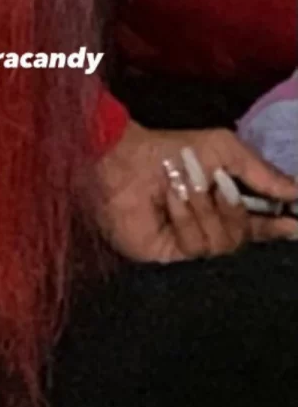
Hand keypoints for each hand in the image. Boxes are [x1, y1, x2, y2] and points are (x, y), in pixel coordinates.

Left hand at [80, 120, 297, 263]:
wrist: (124, 159)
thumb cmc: (172, 150)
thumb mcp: (224, 150)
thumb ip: (262, 173)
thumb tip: (296, 191)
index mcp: (224, 205)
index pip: (259, 227)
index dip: (278, 228)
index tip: (294, 225)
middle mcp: (210, 227)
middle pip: (245, 240)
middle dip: (235, 211)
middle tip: (220, 187)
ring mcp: (189, 244)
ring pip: (224, 246)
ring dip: (207, 210)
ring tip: (186, 188)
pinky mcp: (169, 256)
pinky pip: (197, 248)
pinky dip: (187, 219)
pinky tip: (171, 201)